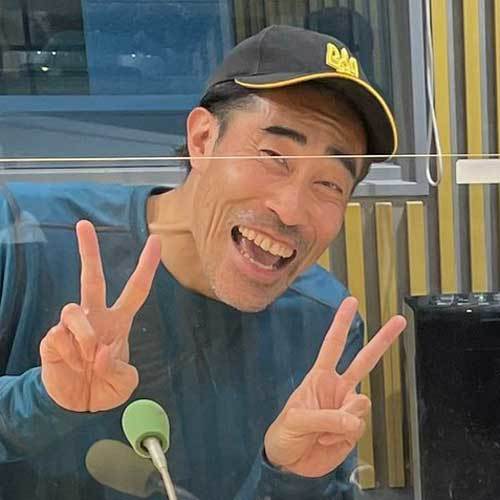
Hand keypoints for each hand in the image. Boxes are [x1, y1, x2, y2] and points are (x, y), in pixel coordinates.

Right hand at [40, 220, 160, 411]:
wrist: (76, 407)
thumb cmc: (105, 386)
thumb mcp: (124, 383)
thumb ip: (120, 369)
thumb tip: (101, 350)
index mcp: (119, 322)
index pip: (136, 289)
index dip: (147, 266)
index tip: (156, 240)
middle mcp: (96, 317)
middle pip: (92, 278)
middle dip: (89, 251)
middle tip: (84, 224)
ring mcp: (73, 327)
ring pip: (73, 309)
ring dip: (84, 335)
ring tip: (87, 358)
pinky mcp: (52, 339)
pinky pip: (59, 334)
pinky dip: (70, 352)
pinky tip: (71, 364)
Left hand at [264, 297, 405, 476]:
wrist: (288, 463)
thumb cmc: (285, 433)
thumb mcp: (296, 420)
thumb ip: (326, 417)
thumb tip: (355, 418)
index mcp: (320, 377)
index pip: (333, 345)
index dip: (341, 323)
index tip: (351, 301)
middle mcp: (338, 388)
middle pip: (365, 361)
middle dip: (383, 340)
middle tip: (399, 321)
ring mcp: (348, 408)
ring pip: (362, 404)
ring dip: (343, 420)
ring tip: (322, 432)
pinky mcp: (353, 430)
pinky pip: (359, 428)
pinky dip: (342, 438)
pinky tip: (327, 441)